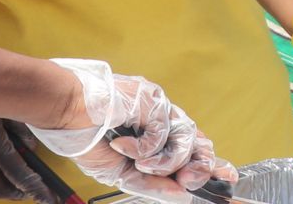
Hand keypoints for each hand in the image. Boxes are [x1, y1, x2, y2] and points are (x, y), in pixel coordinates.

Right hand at [0, 116, 69, 203]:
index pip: (21, 177)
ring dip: (3, 181)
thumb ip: (23, 130)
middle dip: (20, 193)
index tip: (49, 198)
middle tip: (34, 191)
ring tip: (17, 176)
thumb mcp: (8, 108)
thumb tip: (32, 149)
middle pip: (2, 190)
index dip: (37, 190)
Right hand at [29, 60, 229, 203]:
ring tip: (137, 161)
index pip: (193, 149)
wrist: (65, 113)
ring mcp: (159, 108)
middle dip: (198, 168)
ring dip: (162, 161)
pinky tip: (123, 142)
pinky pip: (163, 132)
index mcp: (156, 137)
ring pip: (184, 141)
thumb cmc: (87, 138)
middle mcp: (162, 121)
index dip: (211, 164)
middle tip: (188, 180)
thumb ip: (151, 185)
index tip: (227, 177)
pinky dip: (143, 146)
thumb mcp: (121, 174)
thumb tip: (182, 195)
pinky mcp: (153, 98)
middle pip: (199, 144)